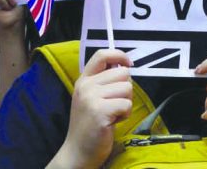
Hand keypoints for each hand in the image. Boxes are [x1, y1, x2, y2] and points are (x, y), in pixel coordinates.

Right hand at [52, 49, 132, 168]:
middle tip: (115, 103)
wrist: (78, 151)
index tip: (129, 64)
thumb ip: (104, 81)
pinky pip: (127, 104)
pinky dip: (125, 114)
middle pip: (122, 73)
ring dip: (126, 102)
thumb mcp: (91, 97)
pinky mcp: (100, 112)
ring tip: (113, 113)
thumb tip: (125, 67)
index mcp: (84, 80)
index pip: (102, 55)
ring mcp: (91, 99)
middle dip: (126, 88)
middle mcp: (86, 86)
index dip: (120, 55)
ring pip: (127, 88)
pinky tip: (113, 121)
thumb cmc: (90, 124)